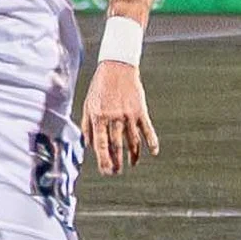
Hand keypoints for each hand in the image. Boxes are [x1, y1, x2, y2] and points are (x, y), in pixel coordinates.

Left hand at [80, 61, 159, 175]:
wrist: (117, 67)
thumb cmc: (100, 87)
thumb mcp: (88, 105)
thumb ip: (87, 126)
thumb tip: (90, 146)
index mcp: (98, 117)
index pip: (101, 145)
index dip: (104, 161)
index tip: (106, 171)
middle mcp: (114, 118)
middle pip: (117, 146)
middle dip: (117, 162)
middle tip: (117, 172)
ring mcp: (128, 115)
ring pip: (132, 141)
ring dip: (133, 155)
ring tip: (131, 164)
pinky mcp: (140, 110)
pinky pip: (147, 130)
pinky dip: (151, 142)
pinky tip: (153, 152)